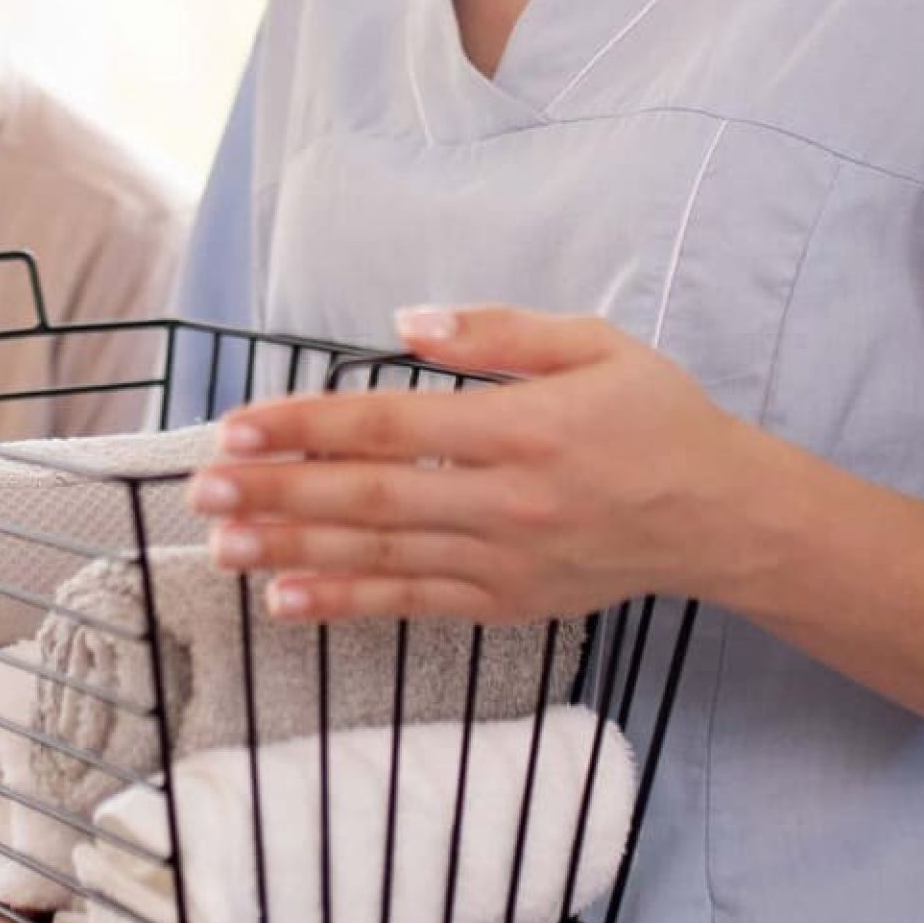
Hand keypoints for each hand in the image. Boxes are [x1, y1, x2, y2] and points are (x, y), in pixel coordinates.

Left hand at [190, 304, 774, 622]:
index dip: (307, 426)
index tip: (239, 424)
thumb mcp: (593, 343)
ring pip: (379, 556)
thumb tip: (408, 318)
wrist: (722, 516)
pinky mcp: (508, 603)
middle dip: (276, 492)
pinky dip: (346, 602)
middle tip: (202, 488)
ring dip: (291, 549)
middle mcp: (506, 501)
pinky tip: (286, 597)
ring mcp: (505, 561)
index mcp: (521, 428)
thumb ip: (499, 331)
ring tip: (219, 544)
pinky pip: (412, 604)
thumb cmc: (656, 417)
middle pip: (369, 497)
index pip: (390, 426)